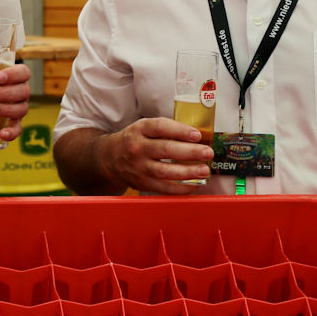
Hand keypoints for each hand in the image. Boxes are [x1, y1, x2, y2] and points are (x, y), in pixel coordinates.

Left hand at [0, 62, 32, 142]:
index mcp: (18, 77)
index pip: (23, 72)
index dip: (14, 74)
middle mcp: (23, 92)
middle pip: (23, 91)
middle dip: (5, 93)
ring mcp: (21, 108)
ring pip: (21, 109)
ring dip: (5, 109)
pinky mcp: (16, 123)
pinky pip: (18, 129)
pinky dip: (11, 132)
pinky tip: (2, 134)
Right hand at [97, 116, 213, 193]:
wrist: (109, 158)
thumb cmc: (133, 140)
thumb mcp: (143, 128)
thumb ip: (165, 130)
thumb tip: (196, 136)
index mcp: (139, 130)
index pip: (160, 127)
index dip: (180, 131)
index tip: (197, 134)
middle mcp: (137, 148)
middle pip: (165, 150)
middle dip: (190, 152)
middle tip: (207, 152)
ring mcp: (139, 168)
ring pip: (165, 172)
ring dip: (188, 172)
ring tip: (204, 170)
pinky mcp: (142, 183)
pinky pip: (164, 188)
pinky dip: (181, 188)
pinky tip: (194, 184)